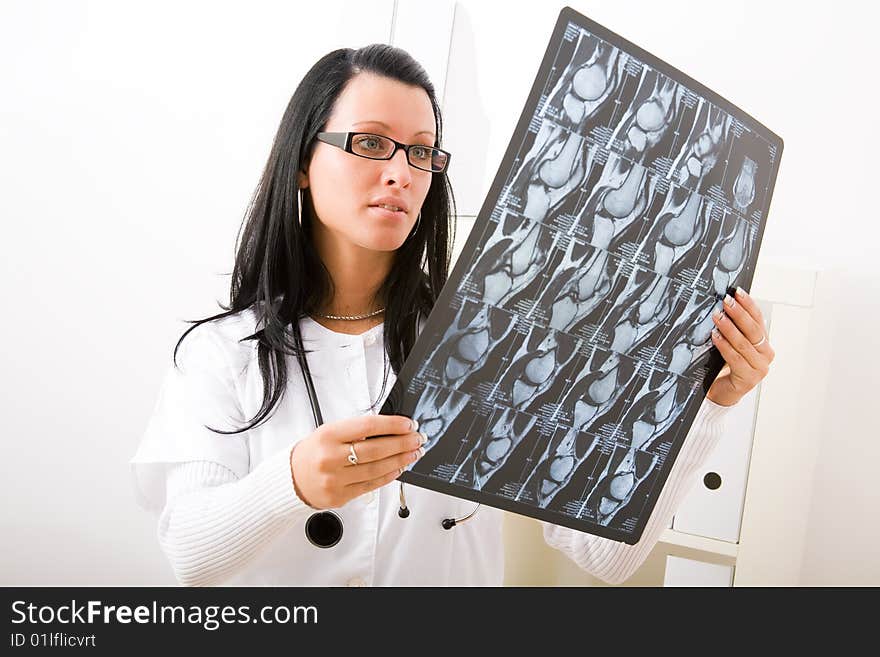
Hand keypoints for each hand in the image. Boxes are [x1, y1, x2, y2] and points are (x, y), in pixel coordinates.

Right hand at [289, 414, 425, 508]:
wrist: (291, 479)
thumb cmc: (313, 452)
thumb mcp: (329, 432)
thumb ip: (356, 430)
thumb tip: (390, 428)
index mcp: (328, 435)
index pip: (367, 426)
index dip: (392, 425)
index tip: (408, 424)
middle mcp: (330, 458)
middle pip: (376, 449)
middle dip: (402, 443)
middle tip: (417, 439)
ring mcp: (335, 480)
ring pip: (376, 469)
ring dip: (400, 460)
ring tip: (413, 453)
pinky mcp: (340, 496)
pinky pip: (371, 485)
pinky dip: (388, 476)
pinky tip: (399, 468)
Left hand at [706, 287, 774, 406]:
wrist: (722, 393)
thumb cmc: (725, 366)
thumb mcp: (732, 344)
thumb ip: (733, 329)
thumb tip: (724, 306)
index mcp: (764, 343)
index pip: (759, 319)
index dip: (748, 304)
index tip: (738, 292)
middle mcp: (766, 354)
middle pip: (753, 329)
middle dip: (739, 313)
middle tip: (726, 301)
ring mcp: (759, 368)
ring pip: (744, 343)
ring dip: (729, 328)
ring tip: (717, 317)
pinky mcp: (749, 379)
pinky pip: (735, 358)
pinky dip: (724, 345)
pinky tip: (715, 336)